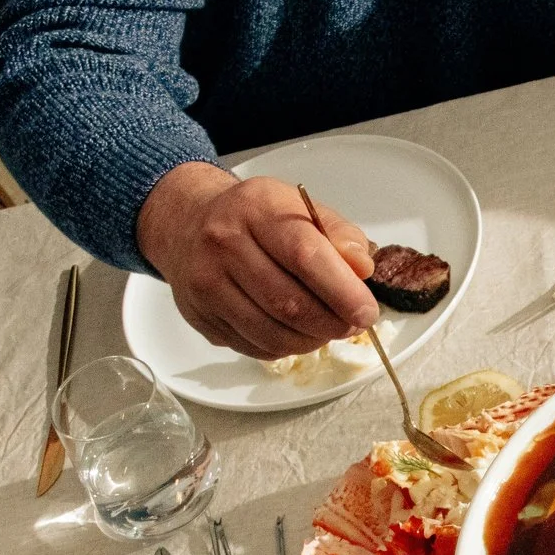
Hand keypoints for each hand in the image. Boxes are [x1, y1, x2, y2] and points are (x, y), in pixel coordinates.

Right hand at [136, 166, 378, 361]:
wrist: (187, 225)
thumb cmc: (255, 218)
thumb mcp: (299, 207)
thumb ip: (338, 233)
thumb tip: (362, 268)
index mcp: (256, 209)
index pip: (305, 256)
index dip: (342, 291)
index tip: (367, 312)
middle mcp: (224, 244)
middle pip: (288, 303)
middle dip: (331, 323)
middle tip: (352, 325)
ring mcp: (206, 283)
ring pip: (271, 333)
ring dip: (310, 341)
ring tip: (326, 329)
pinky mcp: (201, 316)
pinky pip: (254, 347)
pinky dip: (284, 347)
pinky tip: (294, 332)